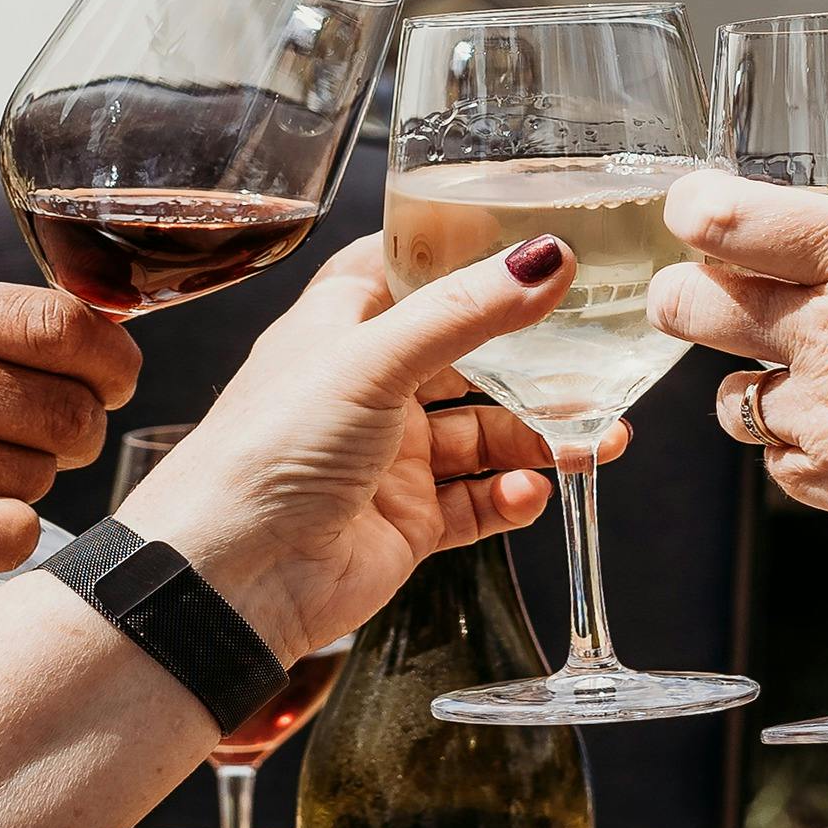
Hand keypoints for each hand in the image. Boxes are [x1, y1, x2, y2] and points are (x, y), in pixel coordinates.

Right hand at [0, 270, 140, 607]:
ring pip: (40, 473)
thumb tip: (87, 332)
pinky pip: (13, 533)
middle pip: (66, 405)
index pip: (59, 323)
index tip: (112, 377)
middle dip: (75, 427)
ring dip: (24, 479)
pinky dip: (7, 533)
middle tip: (42, 435)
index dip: (112, 358)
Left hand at [116, 234, 628, 662]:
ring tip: (591, 441)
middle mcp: (369, 387)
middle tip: (597, 363)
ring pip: (486, 434)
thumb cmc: (268, 452)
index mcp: (342, 328)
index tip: (533, 246)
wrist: (230, 580)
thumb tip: (546, 258)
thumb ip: (465, 312)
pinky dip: (513, 498)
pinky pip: (479, 502)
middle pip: (469, 358)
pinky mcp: (408, 521)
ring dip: (540, 436)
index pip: (409, 271)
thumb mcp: (372, 360)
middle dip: (534, 364)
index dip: (466, 257)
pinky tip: (530, 493)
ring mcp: (390, 457)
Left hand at [646, 173, 827, 553]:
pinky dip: (796, 452)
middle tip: (709, 293)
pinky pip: (779, 465)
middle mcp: (826, 332)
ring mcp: (826, 415)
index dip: (696, 210)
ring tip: (798, 378)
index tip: (699, 210)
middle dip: (684, 296)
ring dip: (750, 384)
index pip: (729, 220)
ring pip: (726, 399)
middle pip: (686, 308)